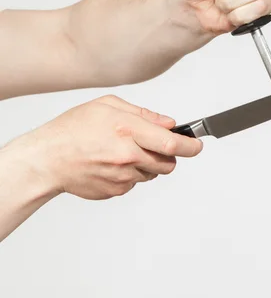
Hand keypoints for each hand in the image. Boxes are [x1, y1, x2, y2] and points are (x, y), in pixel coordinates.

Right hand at [12, 95, 202, 200]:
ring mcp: (122, 177)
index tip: (198, 145)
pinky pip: (134, 183)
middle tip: (154, 145)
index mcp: (128, 131)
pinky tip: (111, 163)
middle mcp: (128, 156)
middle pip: (168, 163)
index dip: (191, 146)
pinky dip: (130, 174)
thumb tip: (168, 123)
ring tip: (123, 151)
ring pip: (152, 174)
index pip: (172, 143)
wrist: (46, 160)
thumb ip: (143, 114)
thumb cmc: (72, 129)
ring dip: (147, 164)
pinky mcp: (115, 191)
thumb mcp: (107, 106)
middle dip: (168, 155)